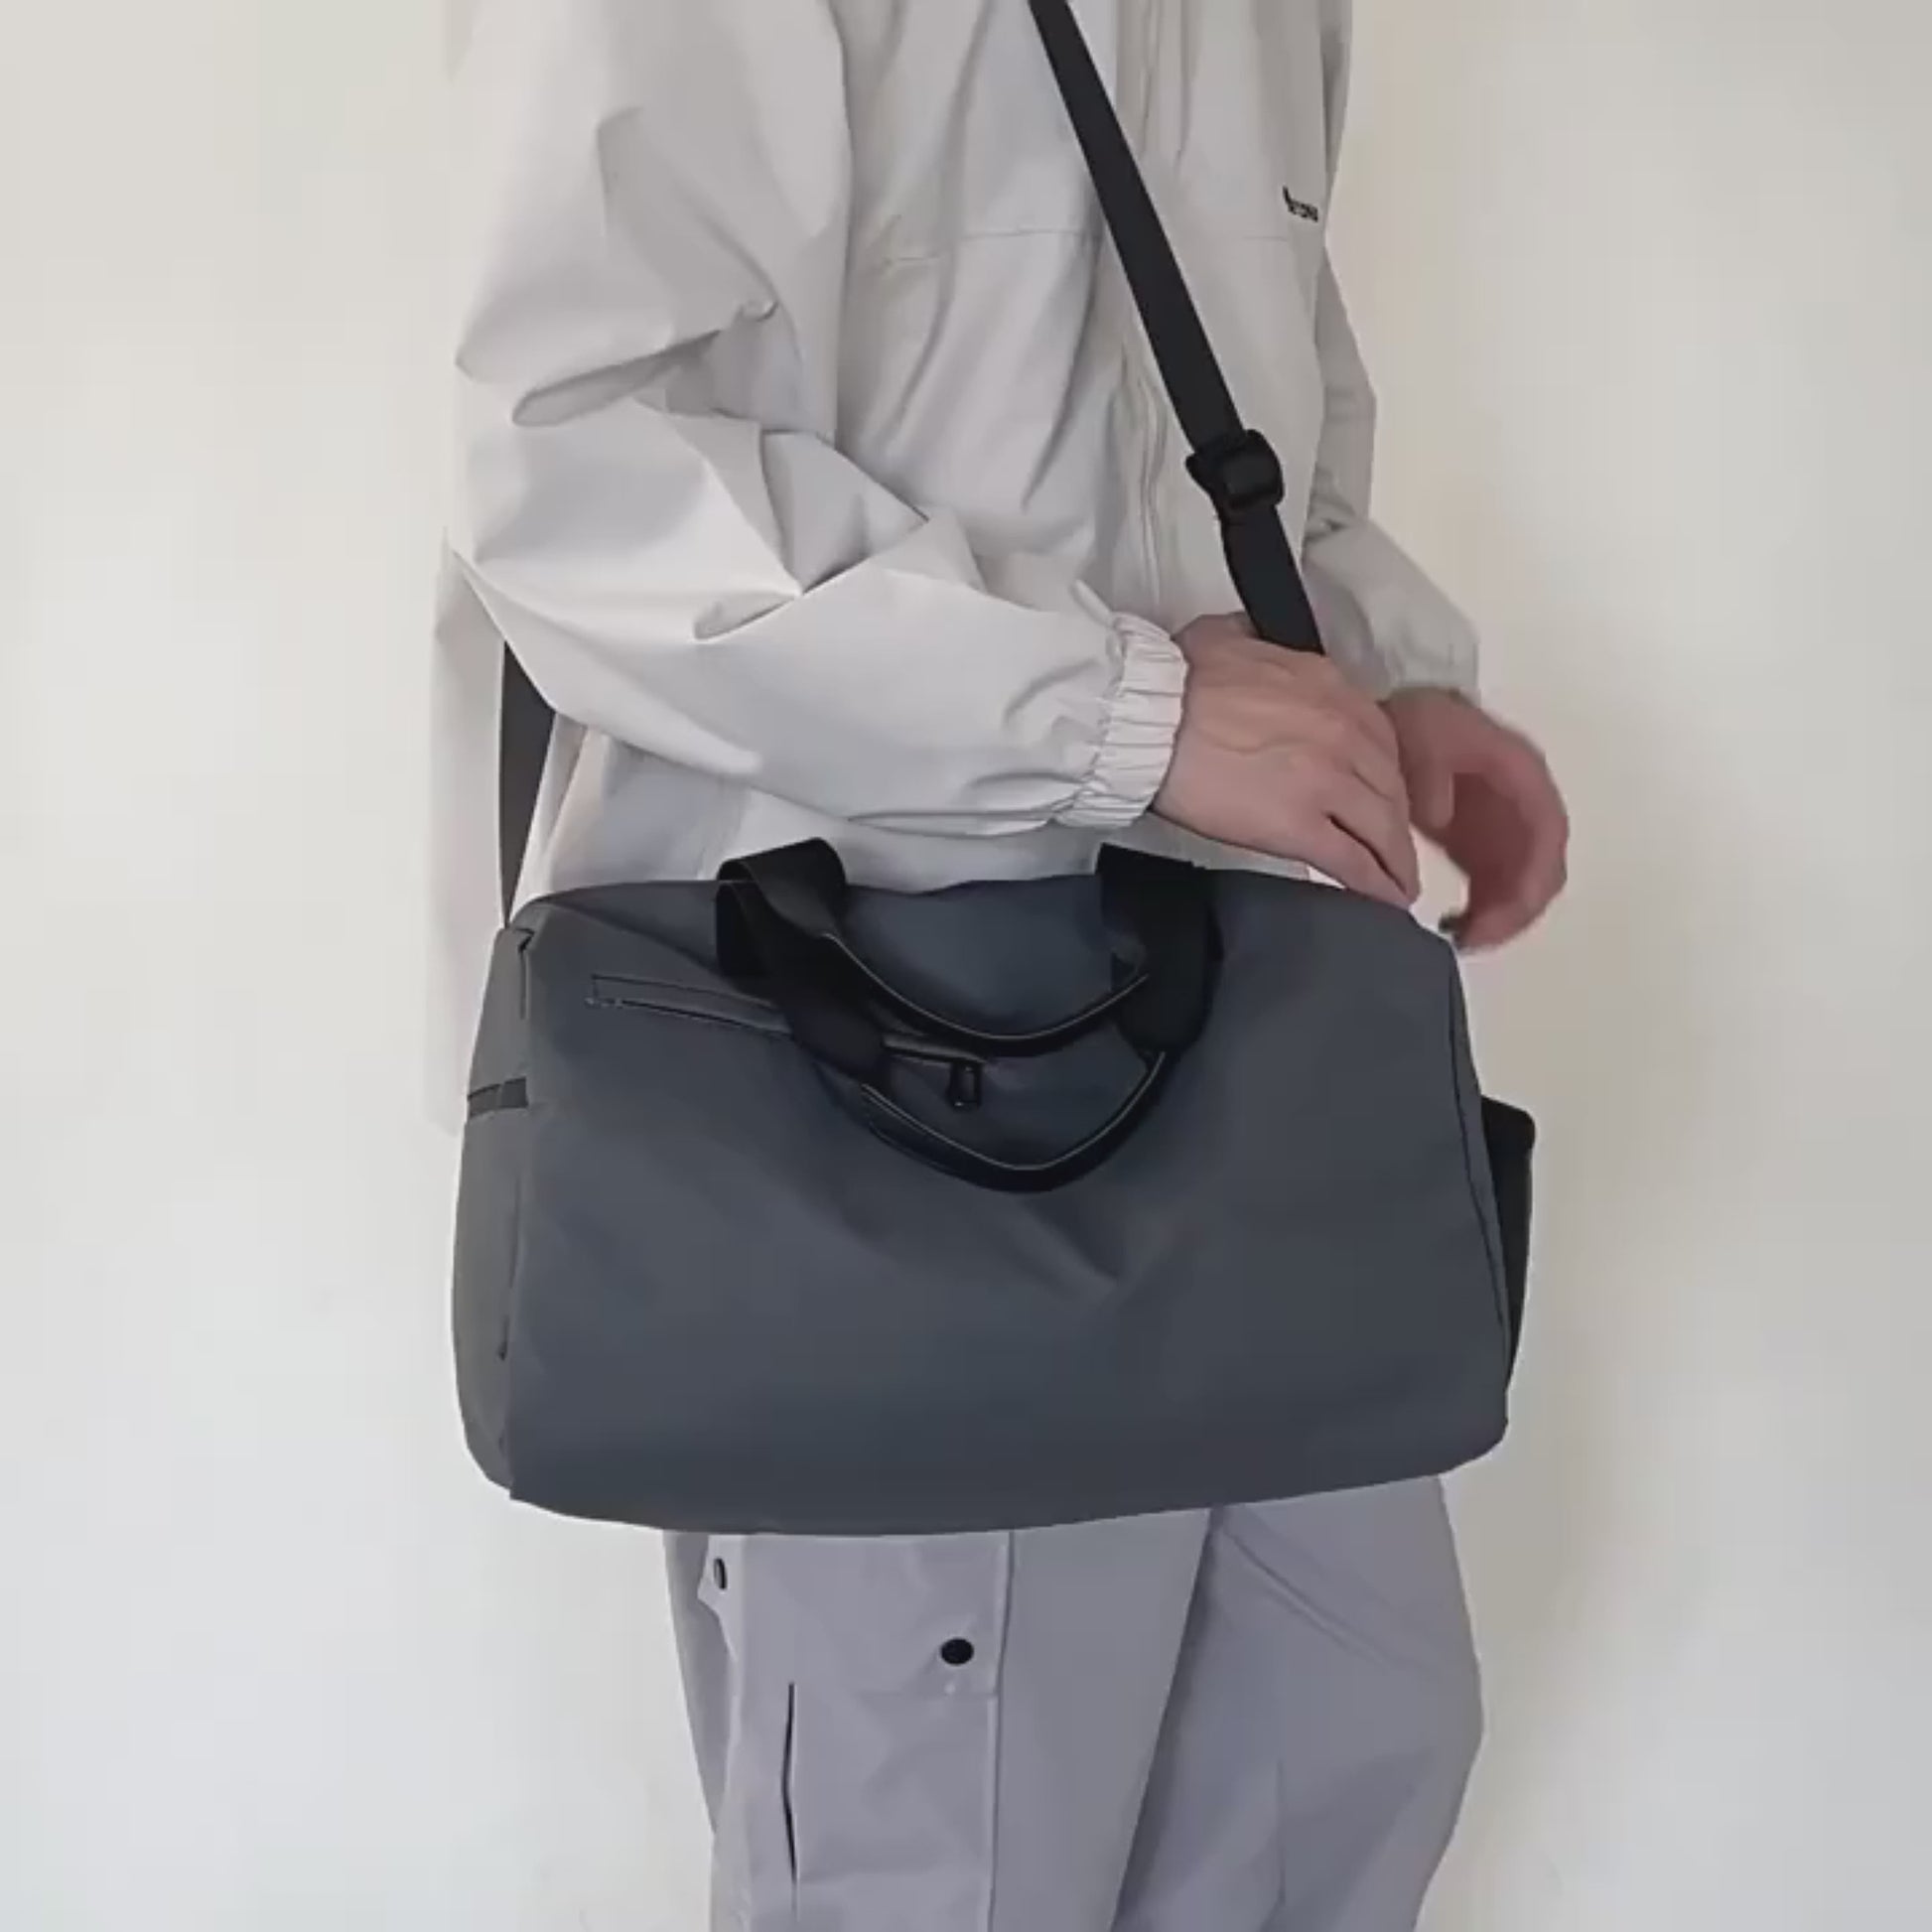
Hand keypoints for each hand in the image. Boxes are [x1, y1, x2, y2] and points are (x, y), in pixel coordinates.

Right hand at [1155, 615, 1420, 905]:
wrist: (1147, 717)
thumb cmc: (1174, 678)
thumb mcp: (1229, 636)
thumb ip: (1257, 642)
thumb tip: (1251, 643)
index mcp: (1328, 686)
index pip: (1378, 736)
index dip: (1383, 772)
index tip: (1380, 792)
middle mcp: (1342, 731)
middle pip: (1390, 785)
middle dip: (1396, 820)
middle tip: (1394, 845)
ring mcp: (1326, 780)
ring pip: (1382, 826)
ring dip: (1395, 860)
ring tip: (1399, 883)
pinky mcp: (1299, 825)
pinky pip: (1353, 860)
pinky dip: (1376, 884)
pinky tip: (1384, 900)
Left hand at [1384, 688, 1568, 949]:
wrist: (1394, 723)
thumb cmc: (1417, 722)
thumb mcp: (1422, 732)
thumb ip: (1430, 772)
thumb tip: (1440, 814)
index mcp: (1521, 774)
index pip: (1546, 832)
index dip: (1533, 877)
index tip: (1507, 910)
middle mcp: (1522, 806)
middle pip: (1542, 869)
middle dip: (1516, 911)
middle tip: (1477, 938)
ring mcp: (1503, 829)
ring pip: (1521, 886)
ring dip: (1499, 920)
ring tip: (1461, 938)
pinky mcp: (1480, 847)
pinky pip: (1495, 889)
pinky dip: (1480, 913)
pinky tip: (1452, 927)